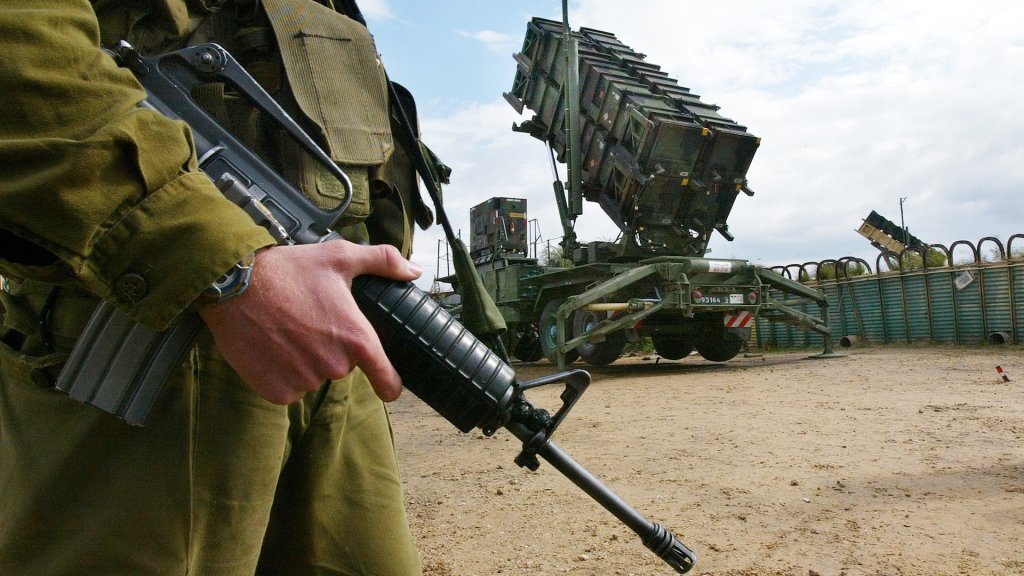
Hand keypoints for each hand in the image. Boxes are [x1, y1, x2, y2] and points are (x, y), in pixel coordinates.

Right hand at [199, 241, 421, 403]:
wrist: (233, 285)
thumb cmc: (288, 269)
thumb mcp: (339, 257)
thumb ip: (383, 262)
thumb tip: (414, 271)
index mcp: (356, 338)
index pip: (387, 380)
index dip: (390, 384)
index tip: (388, 385)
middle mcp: (335, 366)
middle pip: (342, 368)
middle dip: (331, 349)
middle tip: (309, 322)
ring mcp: (305, 381)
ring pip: (314, 377)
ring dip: (304, 361)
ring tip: (286, 330)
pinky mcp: (277, 391)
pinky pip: (289, 388)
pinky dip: (281, 373)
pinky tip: (271, 347)